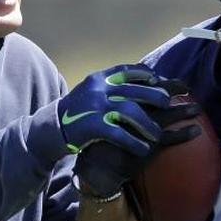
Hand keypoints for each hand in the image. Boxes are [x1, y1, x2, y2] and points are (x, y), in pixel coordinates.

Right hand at [58, 64, 173, 155]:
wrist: (52, 127)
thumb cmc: (77, 110)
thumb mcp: (91, 91)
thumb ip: (111, 85)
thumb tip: (139, 79)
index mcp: (99, 79)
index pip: (127, 70)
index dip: (145, 75)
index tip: (159, 80)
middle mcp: (98, 90)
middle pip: (135, 90)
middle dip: (155, 97)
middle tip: (169, 104)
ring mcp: (96, 107)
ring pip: (131, 112)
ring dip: (147, 124)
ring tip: (157, 135)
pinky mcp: (93, 126)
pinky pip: (119, 134)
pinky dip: (134, 142)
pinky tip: (144, 149)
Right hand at [74, 79, 200, 198]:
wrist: (94, 165)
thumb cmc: (95, 138)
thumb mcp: (94, 114)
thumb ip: (107, 101)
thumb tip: (120, 94)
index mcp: (116, 100)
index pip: (139, 82)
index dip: (153, 79)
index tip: (162, 79)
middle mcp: (130, 110)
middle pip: (156, 94)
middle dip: (172, 89)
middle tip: (186, 87)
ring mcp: (139, 127)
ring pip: (166, 115)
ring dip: (184, 110)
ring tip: (197, 109)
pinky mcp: (146, 145)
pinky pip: (170, 138)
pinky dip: (185, 134)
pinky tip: (196, 131)